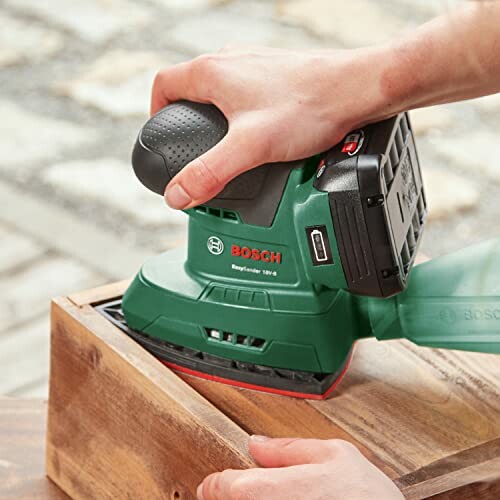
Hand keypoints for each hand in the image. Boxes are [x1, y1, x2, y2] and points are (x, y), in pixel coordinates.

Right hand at [151, 46, 391, 208]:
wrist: (357, 90)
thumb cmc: (309, 107)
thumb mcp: (250, 147)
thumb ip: (210, 172)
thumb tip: (177, 194)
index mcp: (213, 71)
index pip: (164, 85)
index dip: (157, 112)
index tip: (166, 136)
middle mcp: (232, 62)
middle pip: (192, 88)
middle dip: (188, 119)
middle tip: (196, 150)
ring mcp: (256, 67)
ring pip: (221, 91)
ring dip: (217, 117)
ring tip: (227, 147)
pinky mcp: (277, 76)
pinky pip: (247, 94)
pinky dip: (243, 115)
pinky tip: (259, 136)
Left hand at [197, 436, 403, 499]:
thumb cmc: (367, 499)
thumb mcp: (333, 454)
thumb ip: (289, 447)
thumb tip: (257, 443)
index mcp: (265, 491)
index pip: (219, 487)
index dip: (216, 483)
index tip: (218, 482)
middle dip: (230, 495)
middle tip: (252, 489)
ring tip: (273, 496)